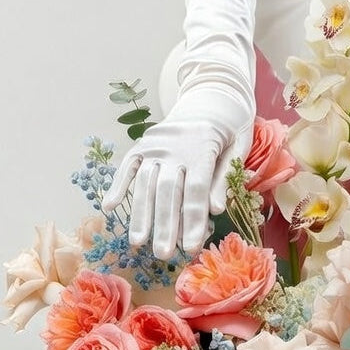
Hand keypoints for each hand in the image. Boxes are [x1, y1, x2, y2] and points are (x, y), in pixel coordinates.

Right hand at [103, 84, 252, 258]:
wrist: (213, 94)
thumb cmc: (231, 129)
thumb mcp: (240, 148)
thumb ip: (226, 178)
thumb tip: (216, 209)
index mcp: (202, 148)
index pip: (195, 191)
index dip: (193, 221)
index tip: (190, 247)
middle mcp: (174, 146)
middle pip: (168, 192)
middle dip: (165, 226)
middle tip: (162, 255)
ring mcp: (155, 144)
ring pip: (146, 183)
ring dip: (141, 214)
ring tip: (138, 242)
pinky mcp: (143, 143)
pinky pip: (128, 166)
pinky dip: (118, 185)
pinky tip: (110, 207)